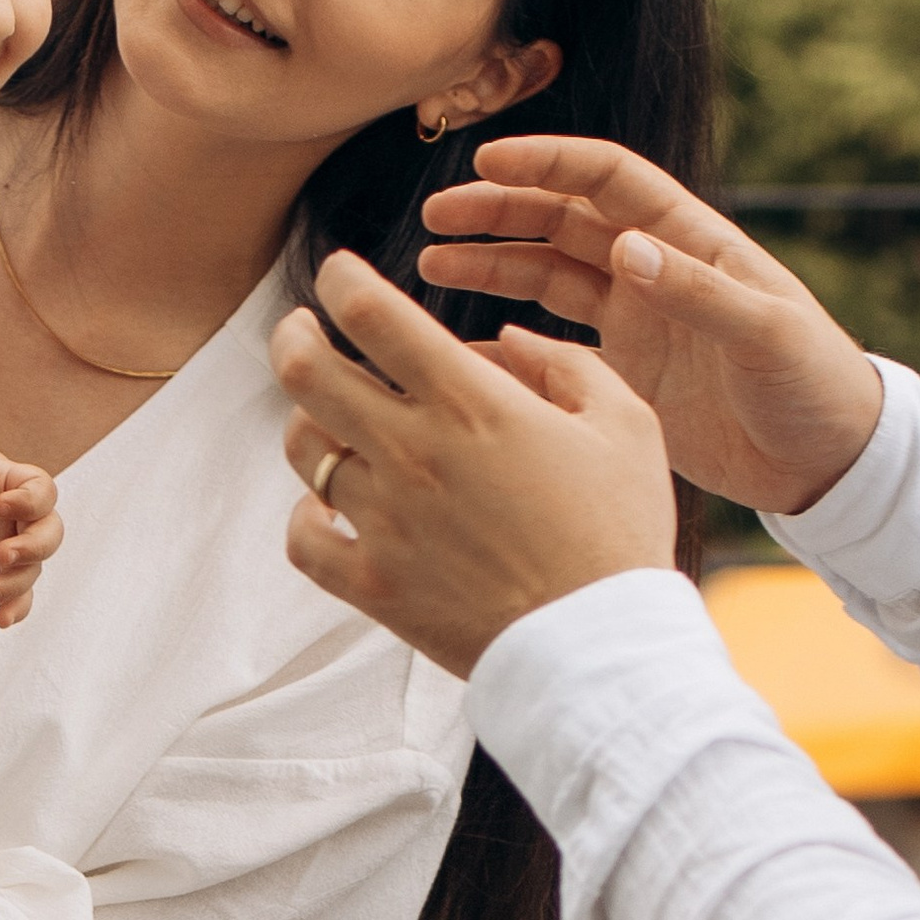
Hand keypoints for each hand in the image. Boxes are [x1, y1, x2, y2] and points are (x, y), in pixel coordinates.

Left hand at [0, 434, 61, 626]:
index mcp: (13, 482)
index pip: (42, 491)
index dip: (31, 502)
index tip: (1, 506)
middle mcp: (18, 517)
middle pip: (49, 534)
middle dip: (33, 548)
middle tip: (2, 555)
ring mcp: (7, 547)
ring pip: (31, 570)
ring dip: (14, 584)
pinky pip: (13, 595)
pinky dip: (13, 608)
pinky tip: (0, 619)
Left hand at [274, 254, 676, 677]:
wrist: (600, 647)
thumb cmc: (621, 531)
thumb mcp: (626, 423)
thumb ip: (565, 365)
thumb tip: (508, 341)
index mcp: (472, 403)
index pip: (372, 315)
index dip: (342, 279)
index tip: (339, 273)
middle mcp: (413, 453)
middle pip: (306, 372)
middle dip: (292, 336)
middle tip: (300, 329)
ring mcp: (386, 521)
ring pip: (306, 451)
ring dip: (308, 423)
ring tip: (327, 419)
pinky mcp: (373, 584)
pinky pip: (303, 538)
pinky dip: (306, 516)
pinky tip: (328, 507)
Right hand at [417, 137, 883, 516]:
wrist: (828, 461)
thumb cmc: (815, 384)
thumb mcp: (765, 333)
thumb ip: (697, 291)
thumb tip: (625, 246)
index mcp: (692, 241)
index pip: (608, 180)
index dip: (547, 164)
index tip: (486, 163)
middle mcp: (656, 271)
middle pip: (562, 221)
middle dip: (499, 211)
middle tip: (436, 216)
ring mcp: (637, 321)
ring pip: (548, 275)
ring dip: (492, 263)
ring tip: (431, 262)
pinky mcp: (626, 374)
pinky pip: (554, 342)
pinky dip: (511, 333)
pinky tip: (465, 335)